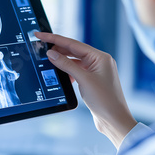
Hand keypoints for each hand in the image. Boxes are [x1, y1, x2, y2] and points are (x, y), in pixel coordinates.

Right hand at [35, 32, 136, 148]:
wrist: (114, 120)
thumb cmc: (104, 100)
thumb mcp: (83, 80)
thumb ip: (66, 65)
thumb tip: (51, 53)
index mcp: (100, 57)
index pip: (73, 44)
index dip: (55, 39)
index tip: (41, 34)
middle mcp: (99, 62)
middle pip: (74, 50)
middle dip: (57, 48)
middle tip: (40, 45)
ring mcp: (96, 71)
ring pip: (74, 61)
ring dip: (61, 60)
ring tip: (47, 59)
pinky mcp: (92, 81)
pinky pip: (77, 70)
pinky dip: (67, 71)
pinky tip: (59, 73)